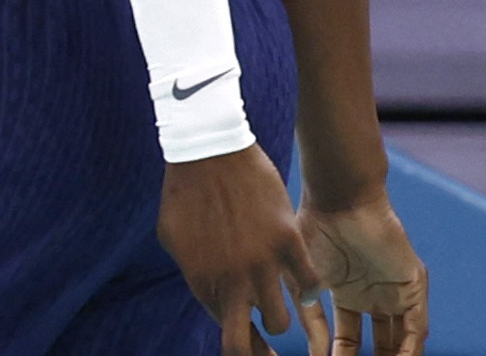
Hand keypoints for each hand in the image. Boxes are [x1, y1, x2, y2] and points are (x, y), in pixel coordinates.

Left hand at [159, 145, 326, 354]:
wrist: (207, 149)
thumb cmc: (185, 191)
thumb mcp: (174, 239)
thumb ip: (195, 273)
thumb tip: (213, 299)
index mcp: (202, 281)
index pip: (224, 335)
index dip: (240, 347)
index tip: (251, 347)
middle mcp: (231, 280)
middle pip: (246, 346)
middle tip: (269, 354)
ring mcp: (261, 263)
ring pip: (281, 320)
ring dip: (280, 317)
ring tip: (278, 306)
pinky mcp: (287, 241)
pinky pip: (310, 284)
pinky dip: (310, 289)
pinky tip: (307, 285)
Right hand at [303, 196, 427, 354]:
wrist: (337, 198)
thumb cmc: (313, 230)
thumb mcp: (305, 282)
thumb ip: (311, 320)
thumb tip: (316, 354)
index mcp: (347, 293)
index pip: (349, 337)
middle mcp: (373, 295)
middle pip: (380, 343)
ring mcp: (395, 291)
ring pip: (401, 339)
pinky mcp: (413, 285)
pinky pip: (417, 327)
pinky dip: (411, 349)